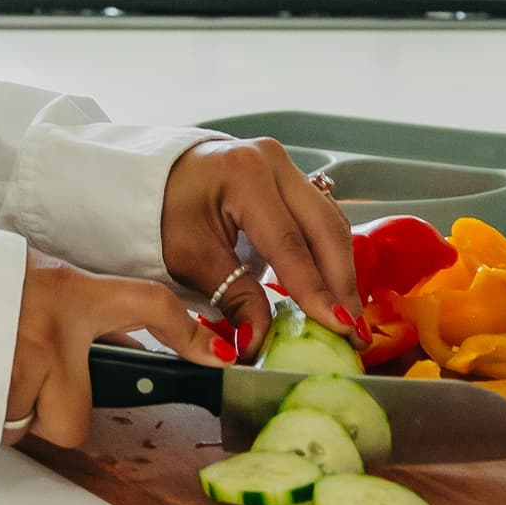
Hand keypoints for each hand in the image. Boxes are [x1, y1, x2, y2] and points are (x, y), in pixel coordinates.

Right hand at [5, 250, 224, 448]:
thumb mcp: (39, 283)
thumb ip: (82, 315)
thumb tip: (125, 350)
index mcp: (68, 294)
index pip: (146, 304)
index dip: (188, 332)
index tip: (219, 355)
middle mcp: (49, 335)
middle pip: (74, 421)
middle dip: (54, 414)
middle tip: (29, 384)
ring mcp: (16, 369)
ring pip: (31, 429)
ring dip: (14, 412)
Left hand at [160, 135, 361, 355]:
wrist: (151, 181)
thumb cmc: (162, 215)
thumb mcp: (189, 259)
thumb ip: (234, 298)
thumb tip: (260, 342)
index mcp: (244, 175)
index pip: (290, 243)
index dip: (316, 289)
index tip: (339, 326)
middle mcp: (274, 162)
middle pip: (324, 229)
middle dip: (342, 284)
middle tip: (355, 331)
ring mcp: (286, 166)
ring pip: (330, 223)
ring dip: (342, 271)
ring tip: (349, 316)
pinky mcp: (291, 177)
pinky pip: (321, 218)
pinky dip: (330, 254)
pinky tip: (334, 287)